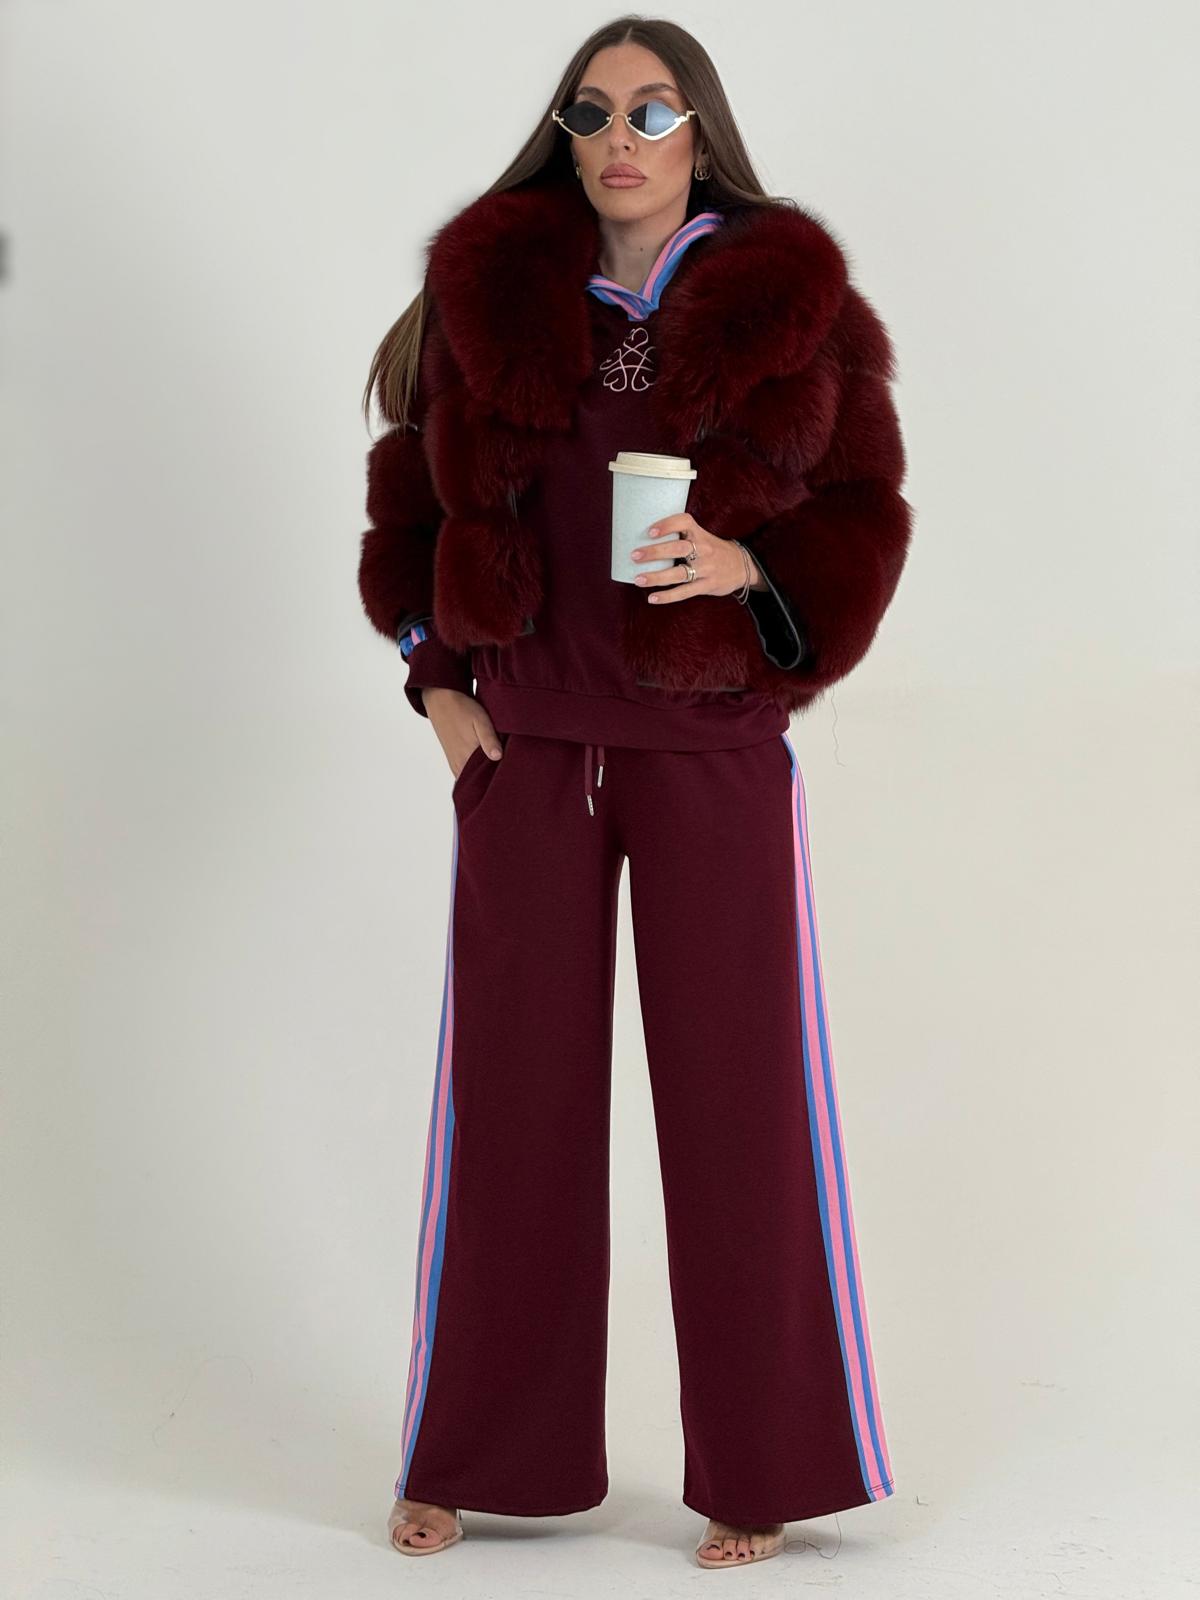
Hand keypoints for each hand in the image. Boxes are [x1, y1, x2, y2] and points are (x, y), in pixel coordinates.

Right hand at [422, 688, 504, 776]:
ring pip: (473, 778)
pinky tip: (485, 765)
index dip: (501, 775)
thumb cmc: (463, 709)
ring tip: (498, 768)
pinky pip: (465, 775)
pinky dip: (475, 773)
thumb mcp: (480, 720)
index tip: (512, 772)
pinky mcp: (453, 762)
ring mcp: (456, 765)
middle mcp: (460, 764)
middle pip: (481, 780)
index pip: (488, 776)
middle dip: (494, 778)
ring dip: (484, 775)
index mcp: (468, 755)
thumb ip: (489, 739)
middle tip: (508, 771)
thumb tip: (498, 757)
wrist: (441, 702)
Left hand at [628, 513, 764, 601]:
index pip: (684, 523)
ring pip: (679, 573)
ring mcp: (706, 569)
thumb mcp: (703, 536)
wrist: (743, 566)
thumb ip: (682, 536)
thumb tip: (646, 537)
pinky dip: (668, 596)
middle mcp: (704, 549)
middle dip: (655, 552)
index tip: (650, 531)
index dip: (667, 525)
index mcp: (700, 534)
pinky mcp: (707, 585)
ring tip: (638, 579)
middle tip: (635, 555)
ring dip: (657, 577)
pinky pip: (685, 592)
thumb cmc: (714, 550)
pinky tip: (652, 598)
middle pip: (678, 549)